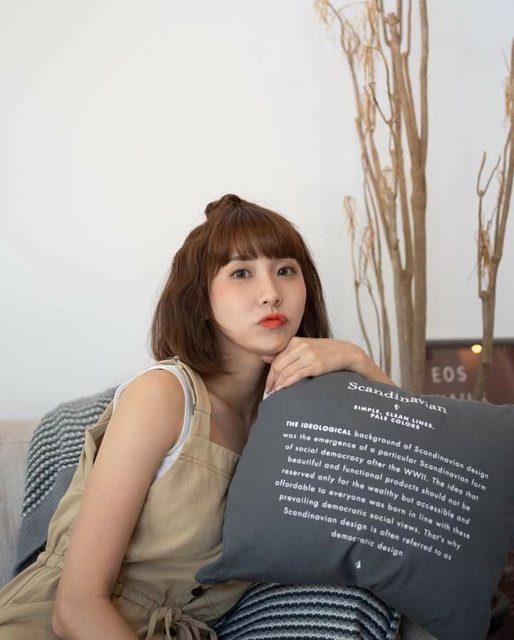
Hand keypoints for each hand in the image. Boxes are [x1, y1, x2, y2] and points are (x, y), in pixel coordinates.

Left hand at [261, 337, 393, 393]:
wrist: (347, 352)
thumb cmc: (325, 352)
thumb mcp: (304, 348)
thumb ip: (285, 353)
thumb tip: (263, 358)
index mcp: (295, 341)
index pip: (276, 359)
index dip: (270, 374)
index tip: (268, 385)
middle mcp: (300, 346)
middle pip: (278, 366)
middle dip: (272, 380)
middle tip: (270, 392)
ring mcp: (308, 355)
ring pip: (286, 372)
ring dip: (278, 385)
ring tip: (275, 394)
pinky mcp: (315, 364)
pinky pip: (296, 375)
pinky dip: (286, 384)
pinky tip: (283, 390)